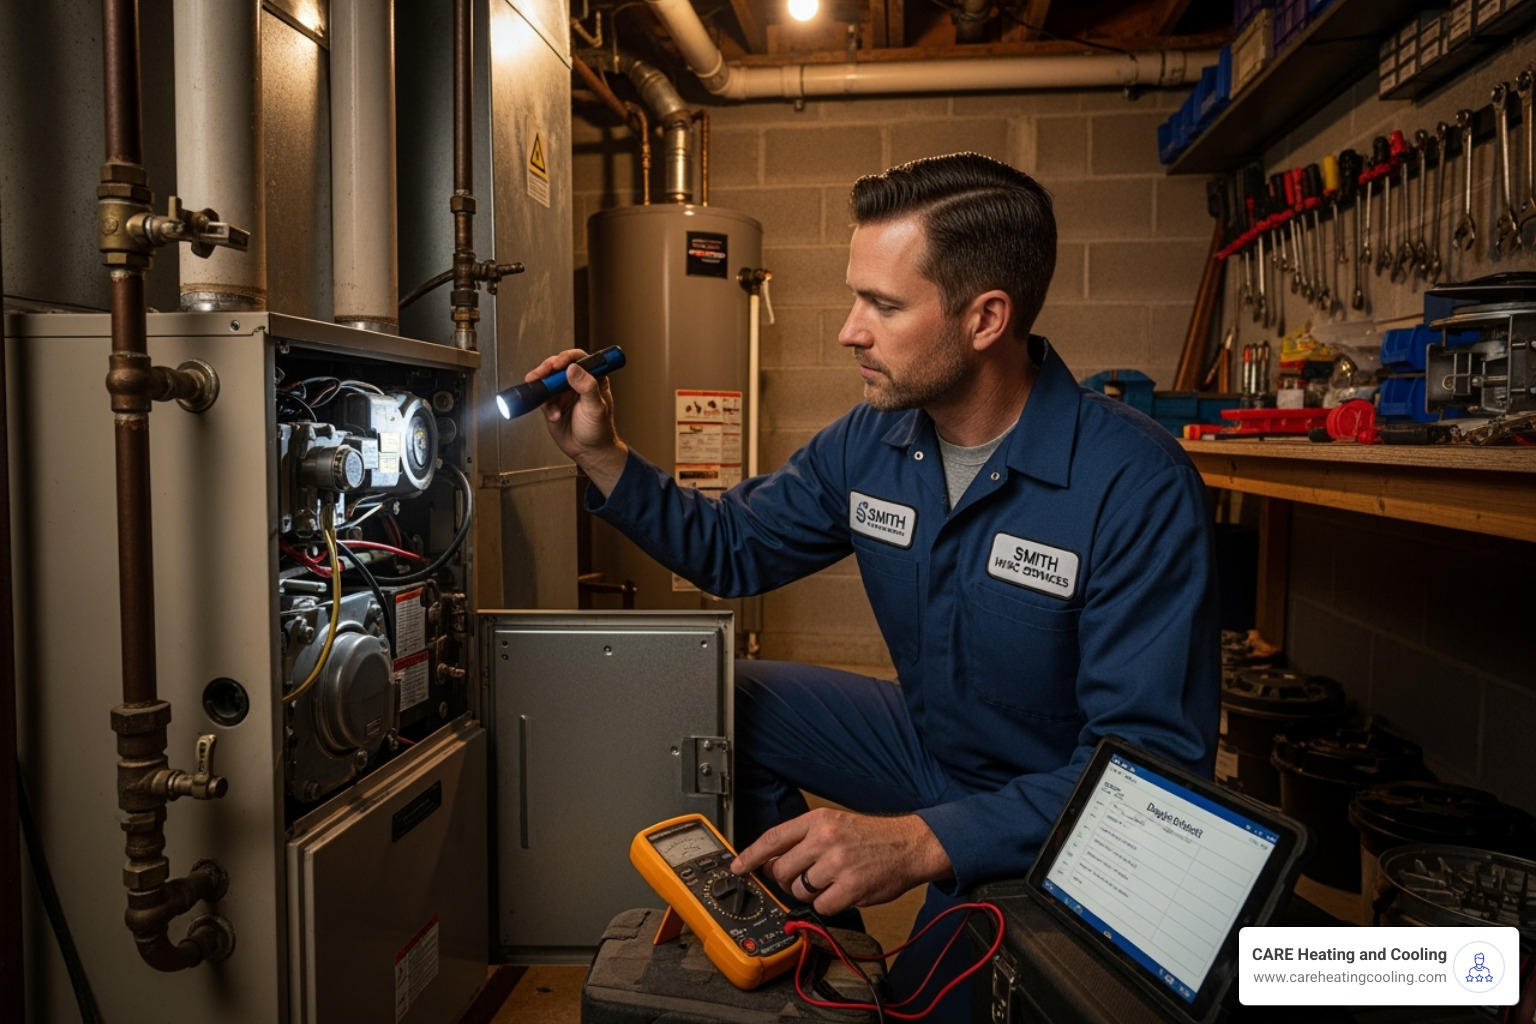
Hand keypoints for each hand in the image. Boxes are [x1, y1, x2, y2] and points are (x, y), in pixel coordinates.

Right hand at [528, 348, 628, 494]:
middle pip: (558, 366)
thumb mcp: (596, 407)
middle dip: (547, 369)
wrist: (589, 452)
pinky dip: (545, 406)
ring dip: (542, 386)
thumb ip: (587, 387)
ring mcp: (563, 393)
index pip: (579, 359)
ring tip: (543, 393)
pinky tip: (554, 415)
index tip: (559, 364)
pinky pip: (542, 398)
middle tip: (541, 374)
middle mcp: (577, 383)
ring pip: (547, 380)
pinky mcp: (553, 404)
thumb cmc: (600, 430)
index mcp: (593, 379)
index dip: (567, 358)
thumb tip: (574, 369)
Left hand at [730, 807, 952, 916]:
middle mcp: (825, 840)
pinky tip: (842, 892)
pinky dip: (828, 905)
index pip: (773, 838)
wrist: (910, 845)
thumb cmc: (873, 837)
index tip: (738, 867)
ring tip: (830, 882)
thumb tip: (772, 861)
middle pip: (782, 870)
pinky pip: (822, 907)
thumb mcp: (835, 824)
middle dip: (787, 880)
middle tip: (802, 879)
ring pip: (800, 891)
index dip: (750, 856)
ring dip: (811, 893)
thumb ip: (804, 839)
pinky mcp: (851, 888)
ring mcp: (837, 864)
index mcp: (818, 821)